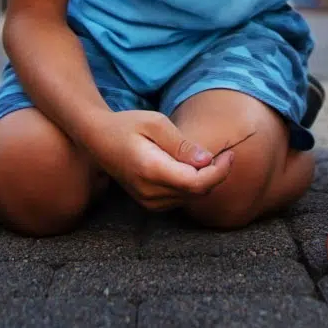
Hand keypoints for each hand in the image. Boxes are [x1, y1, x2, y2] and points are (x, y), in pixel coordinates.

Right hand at [87, 110, 233, 210]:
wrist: (98, 139)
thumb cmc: (127, 125)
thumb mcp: (156, 123)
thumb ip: (182, 144)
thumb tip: (207, 159)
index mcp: (151, 170)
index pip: (196, 183)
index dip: (219, 172)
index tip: (229, 154)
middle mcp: (150, 192)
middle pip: (197, 192)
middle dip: (215, 174)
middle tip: (224, 154)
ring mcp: (149, 202)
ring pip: (191, 197)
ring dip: (204, 180)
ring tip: (204, 158)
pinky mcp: (150, 204)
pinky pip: (181, 198)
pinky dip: (192, 185)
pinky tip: (189, 167)